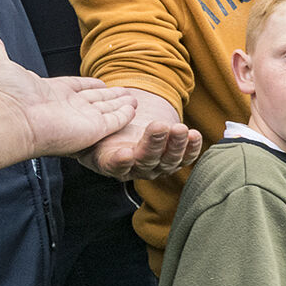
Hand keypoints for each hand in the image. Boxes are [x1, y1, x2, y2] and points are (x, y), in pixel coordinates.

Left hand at [0, 32, 137, 156]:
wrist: (9, 119)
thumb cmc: (2, 94)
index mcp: (52, 93)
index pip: (77, 88)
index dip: (89, 85)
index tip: (101, 83)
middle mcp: (68, 107)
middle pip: (95, 100)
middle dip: (111, 97)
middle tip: (126, 93)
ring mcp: (81, 120)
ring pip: (107, 110)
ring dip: (121, 105)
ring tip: (135, 100)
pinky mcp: (93, 130)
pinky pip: (113, 121)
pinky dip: (124, 116)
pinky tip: (134, 111)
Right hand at [76, 88, 201, 180]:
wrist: (126, 131)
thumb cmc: (106, 130)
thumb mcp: (95, 128)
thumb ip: (94, 127)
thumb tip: (90, 117)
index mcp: (111, 163)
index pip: (116, 166)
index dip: (121, 162)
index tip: (126, 153)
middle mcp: (136, 168)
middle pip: (146, 159)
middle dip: (154, 143)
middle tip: (159, 126)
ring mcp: (157, 166)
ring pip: (168, 160)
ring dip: (176, 144)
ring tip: (181, 129)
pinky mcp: (174, 159)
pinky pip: (185, 157)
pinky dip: (192, 147)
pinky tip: (195, 135)